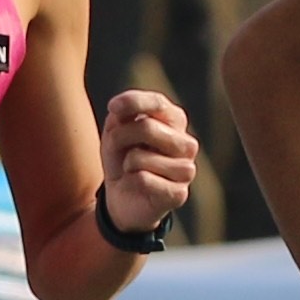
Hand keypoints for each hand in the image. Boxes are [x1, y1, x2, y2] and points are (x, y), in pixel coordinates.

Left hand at [95, 88, 200, 247]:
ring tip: (131, 169)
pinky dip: (131, 181)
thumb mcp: (116, 130)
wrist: (123, 197)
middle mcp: (187, 143)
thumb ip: (121, 114)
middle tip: (117, 149)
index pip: (157, 102)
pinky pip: (143, 179)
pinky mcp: (179, 193)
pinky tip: (139, 185)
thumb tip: (120, 108)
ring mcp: (186, 169)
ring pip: (141, 157)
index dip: (132, 102)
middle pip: (147, 128)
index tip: (112, 107)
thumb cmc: (123, 158)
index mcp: (175, 121)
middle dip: (120, 137)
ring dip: (126, 163)